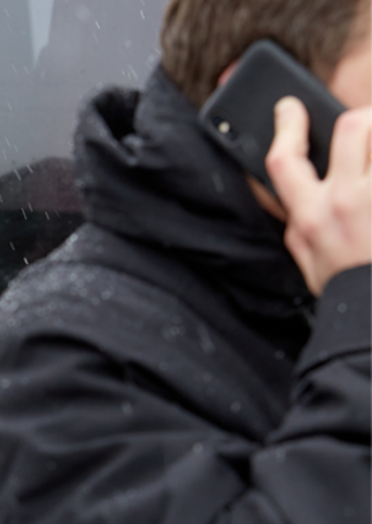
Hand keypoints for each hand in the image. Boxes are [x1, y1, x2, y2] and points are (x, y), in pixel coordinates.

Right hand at [266, 97, 371, 294]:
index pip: (284, 159)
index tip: (290, 108)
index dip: (287, 125)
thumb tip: (292, 198)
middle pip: (351, 125)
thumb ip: (299, 225)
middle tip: (367, 131)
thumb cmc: (348, 290)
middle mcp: (345, 201)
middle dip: (361, 119)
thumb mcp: (307, 260)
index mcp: (310, 215)